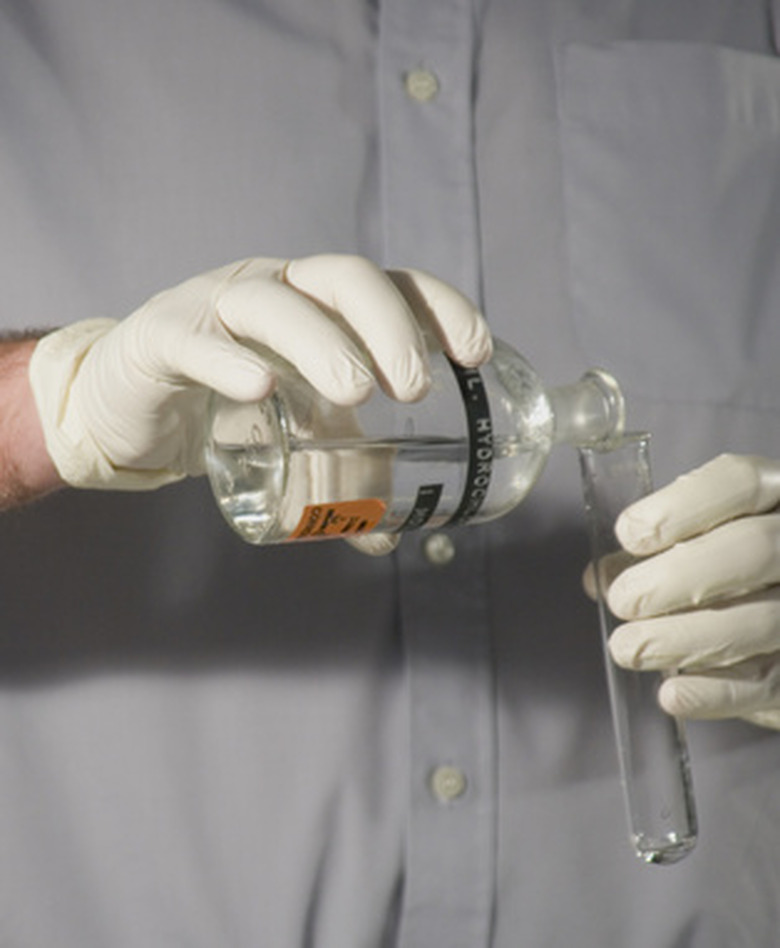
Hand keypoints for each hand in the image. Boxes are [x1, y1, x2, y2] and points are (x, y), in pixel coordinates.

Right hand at [30, 255, 491, 493]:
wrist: (134, 405)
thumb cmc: (229, 406)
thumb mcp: (299, 434)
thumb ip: (343, 477)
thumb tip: (390, 534)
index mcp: (319, 302)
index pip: (390, 283)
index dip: (438, 306)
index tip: (475, 352)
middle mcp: (276, 287)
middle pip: (342, 278)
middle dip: (388, 326)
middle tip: (414, 386)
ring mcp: (217, 306)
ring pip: (273, 302)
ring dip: (321, 343)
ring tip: (356, 394)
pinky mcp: (162, 338)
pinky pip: (194, 341)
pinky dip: (228, 361)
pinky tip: (260, 389)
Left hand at [605, 453, 779, 728]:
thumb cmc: (739, 566)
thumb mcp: (704, 538)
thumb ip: (654, 551)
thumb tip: (601, 578)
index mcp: (779, 495)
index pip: (739, 483)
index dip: (680, 507)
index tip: (629, 533)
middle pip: (752, 548)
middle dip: (676, 578)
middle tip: (624, 600)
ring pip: (763, 620)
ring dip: (683, 639)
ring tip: (628, 648)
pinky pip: (769, 682)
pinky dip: (715, 692)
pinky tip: (672, 693)